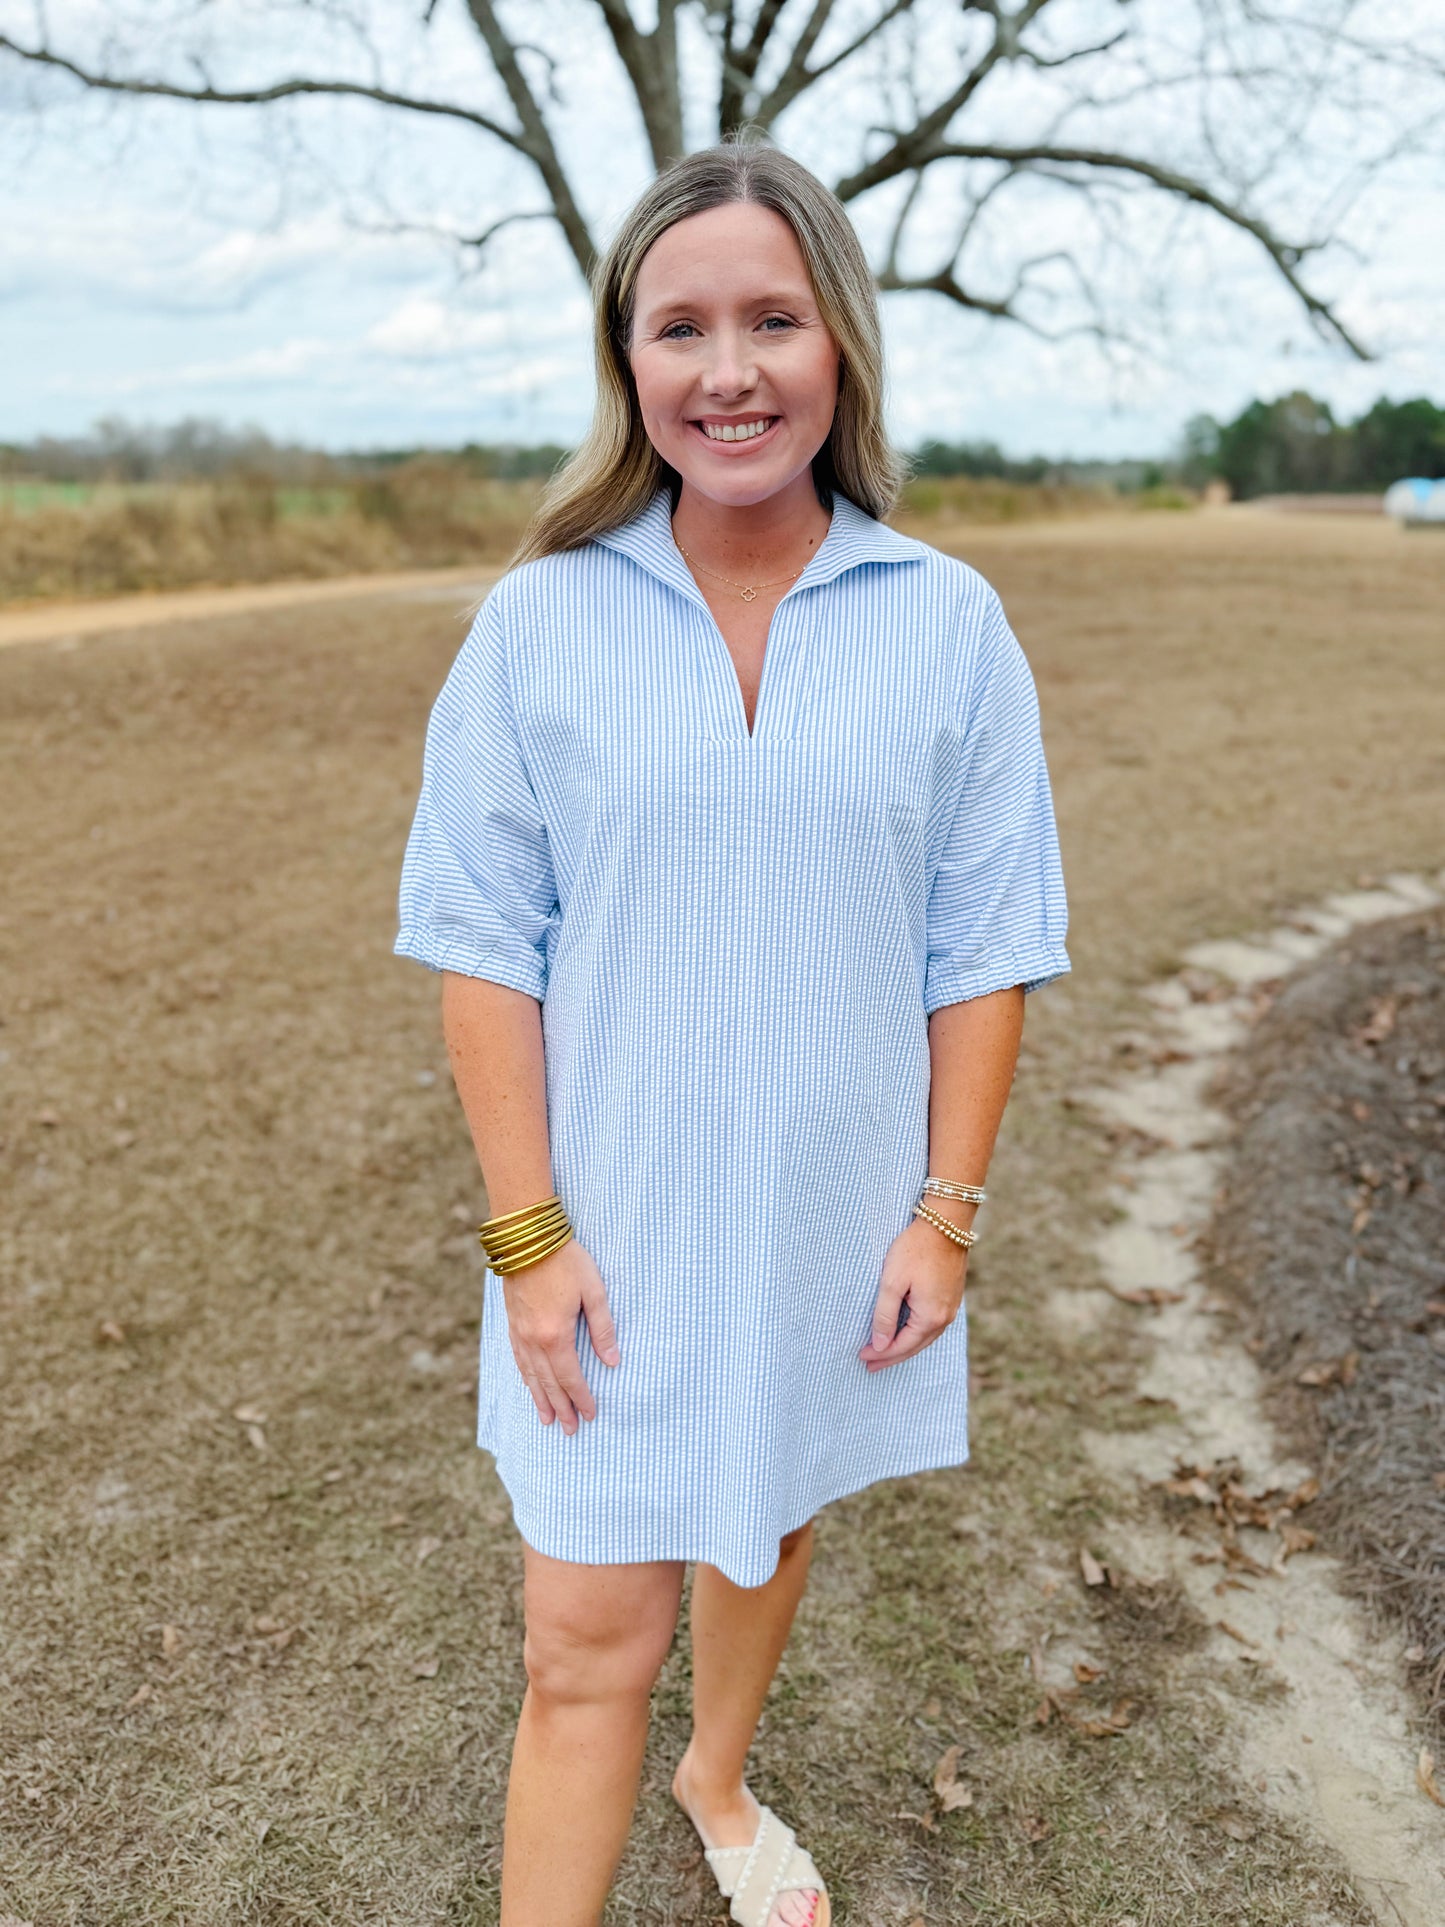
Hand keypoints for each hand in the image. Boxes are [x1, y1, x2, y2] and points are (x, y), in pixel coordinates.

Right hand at [502, 1238, 620, 1432]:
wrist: (527, 1237)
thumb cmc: (565, 1260)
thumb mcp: (593, 1292)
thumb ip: (602, 1329)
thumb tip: (612, 1362)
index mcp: (556, 1335)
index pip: (571, 1376)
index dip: (581, 1397)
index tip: (589, 1415)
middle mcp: (534, 1340)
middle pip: (549, 1382)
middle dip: (561, 1407)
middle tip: (570, 1430)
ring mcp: (519, 1332)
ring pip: (530, 1374)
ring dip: (540, 1398)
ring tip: (547, 1418)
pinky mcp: (512, 1322)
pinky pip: (518, 1359)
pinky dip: (525, 1377)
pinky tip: (529, 1384)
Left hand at [858, 1216, 968, 1371]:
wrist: (946, 1224)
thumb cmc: (916, 1249)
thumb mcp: (892, 1282)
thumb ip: (885, 1315)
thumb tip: (881, 1345)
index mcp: (930, 1317)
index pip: (902, 1346)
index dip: (881, 1354)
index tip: (862, 1356)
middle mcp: (945, 1317)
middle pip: (915, 1347)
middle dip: (892, 1357)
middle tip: (870, 1365)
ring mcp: (951, 1308)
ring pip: (925, 1338)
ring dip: (904, 1347)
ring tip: (885, 1353)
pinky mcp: (951, 1297)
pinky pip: (932, 1325)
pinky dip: (916, 1334)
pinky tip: (905, 1332)